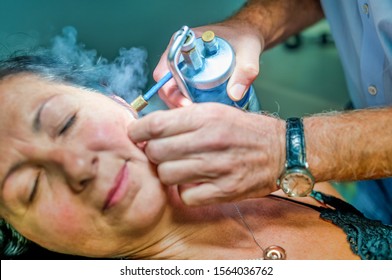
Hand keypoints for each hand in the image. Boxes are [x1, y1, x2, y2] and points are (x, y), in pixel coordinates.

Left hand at [128, 103, 284, 205]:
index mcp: (205, 116)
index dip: (137, 131)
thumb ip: (184, 118)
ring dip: (168, 173)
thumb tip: (151, 127)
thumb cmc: (245, 130)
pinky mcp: (224, 189)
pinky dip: (186, 192)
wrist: (281, 150)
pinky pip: (186, 196)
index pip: (155, 124)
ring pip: (167, 175)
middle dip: (154, 154)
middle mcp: (209, 140)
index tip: (135, 135)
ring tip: (180, 168)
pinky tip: (195, 183)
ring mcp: (216, 166)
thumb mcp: (216, 111)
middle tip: (162, 154)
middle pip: (157, 152)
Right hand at [153, 21, 263, 107]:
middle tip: (194, 116)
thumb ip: (245, 71)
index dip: (171, 91)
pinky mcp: (190, 78)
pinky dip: (188, 105)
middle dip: (176, 103)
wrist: (246, 36)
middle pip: (166, 85)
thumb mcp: (248, 52)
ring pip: (172, 92)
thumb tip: (234, 94)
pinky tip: (201, 113)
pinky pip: (182, 94)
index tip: (187, 103)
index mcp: (184, 44)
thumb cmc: (243, 37)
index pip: (165, 70)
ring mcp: (183, 68)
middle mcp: (179, 56)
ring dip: (182, 107)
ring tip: (198, 118)